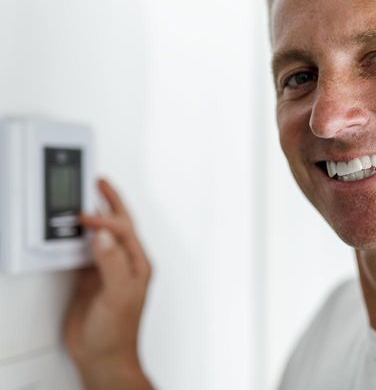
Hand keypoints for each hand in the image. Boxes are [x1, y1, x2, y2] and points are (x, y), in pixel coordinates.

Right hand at [65, 178, 153, 389]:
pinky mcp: (92, 278)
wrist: (104, 355)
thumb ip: (111, 264)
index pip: (124, 230)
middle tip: (100, 183)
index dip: (106, 221)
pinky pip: (86, 251)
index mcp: (138, 264)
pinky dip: (79, 238)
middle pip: (120, 224)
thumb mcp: (118, 295)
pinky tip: (73, 230)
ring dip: (97, 217)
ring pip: (104, 235)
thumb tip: (103, 237)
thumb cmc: (118, 331)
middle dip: (111, 202)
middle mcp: (126, 263)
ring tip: (87, 199)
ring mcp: (108, 270)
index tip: (86, 218)